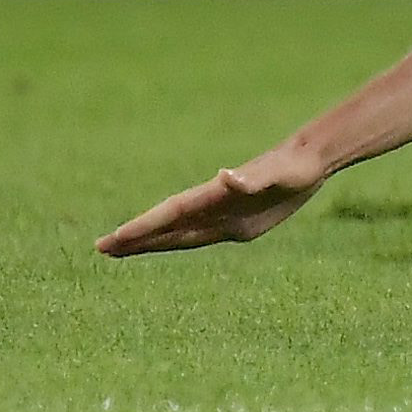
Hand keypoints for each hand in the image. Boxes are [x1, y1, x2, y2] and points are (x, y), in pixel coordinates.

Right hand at [97, 144, 326, 256]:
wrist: (310, 160)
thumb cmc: (293, 167)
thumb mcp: (277, 175)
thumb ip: (250, 180)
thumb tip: (224, 176)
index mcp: (215, 195)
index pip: (171, 214)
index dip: (143, 227)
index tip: (115, 238)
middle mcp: (212, 205)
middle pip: (166, 225)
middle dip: (134, 237)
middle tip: (100, 248)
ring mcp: (222, 215)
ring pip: (178, 233)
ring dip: (149, 241)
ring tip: (118, 250)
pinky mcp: (237, 225)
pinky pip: (199, 236)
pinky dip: (176, 242)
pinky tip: (161, 246)